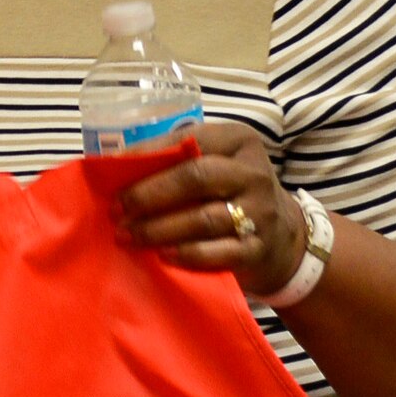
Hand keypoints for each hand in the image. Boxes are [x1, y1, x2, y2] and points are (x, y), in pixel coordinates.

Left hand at [113, 121, 308, 297]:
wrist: (283, 239)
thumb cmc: (231, 195)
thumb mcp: (216, 167)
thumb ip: (178, 162)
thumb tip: (116, 168)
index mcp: (239, 141)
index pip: (189, 140)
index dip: (148, 153)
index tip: (113, 169)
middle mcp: (252, 173)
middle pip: (195, 177)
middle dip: (149, 194)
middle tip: (118, 209)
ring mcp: (260, 212)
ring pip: (203, 218)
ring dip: (159, 228)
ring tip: (128, 235)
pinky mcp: (258, 249)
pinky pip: (217, 253)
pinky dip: (186, 255)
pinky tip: (162, 256)